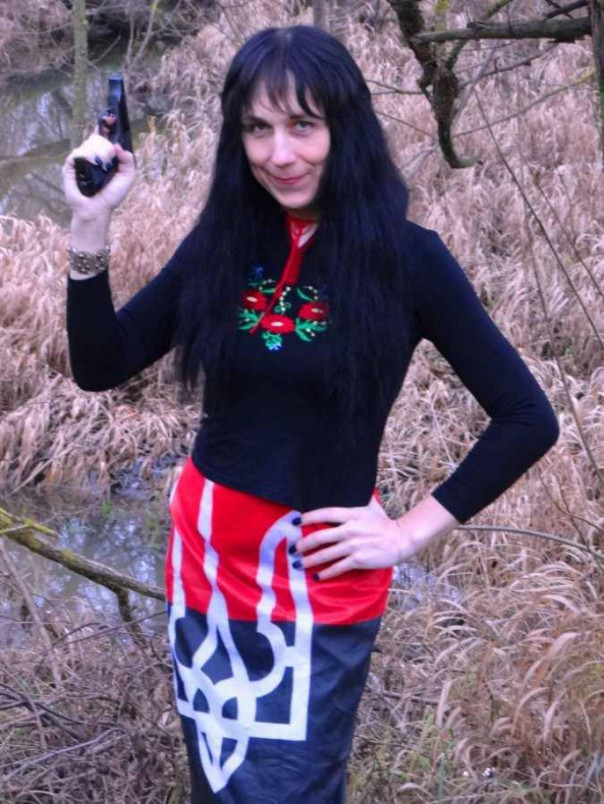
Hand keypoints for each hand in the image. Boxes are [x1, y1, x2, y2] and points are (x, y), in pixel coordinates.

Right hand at [62, 132, 135, 221]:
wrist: (97, 209)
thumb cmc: (112, 196)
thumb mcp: (127, 177)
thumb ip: (128, 160)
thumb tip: (118, 145)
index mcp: (106, 157)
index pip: (105, 136)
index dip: (108, 125)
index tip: (111, 118)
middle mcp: (93, 155)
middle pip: (96, 136)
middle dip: (103, 137)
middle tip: (108, 143)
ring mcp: (81, 159)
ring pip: (87, 143)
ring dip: (97, 151)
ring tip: (100, 165)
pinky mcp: (70, 166)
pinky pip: (77, 153)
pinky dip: (86, 156)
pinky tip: (91, 164)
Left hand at [294, 497, 422, 580]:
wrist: (400, 540)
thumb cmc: (384, 523)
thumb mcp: (371, 506)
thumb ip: (359, 498)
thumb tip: (349, 486)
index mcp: (351, 514)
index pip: (325, 514)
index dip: (308, 517)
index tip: (295, 522)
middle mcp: (350, 530)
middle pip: (320, 536)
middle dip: (304, 543)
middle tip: (293, 548)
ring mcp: (353, 546)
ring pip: (326, 554)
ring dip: (310, 560)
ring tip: (298, 564)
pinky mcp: (358, 560)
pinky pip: (338, 567)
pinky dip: (326, 573)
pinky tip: (317, 576)